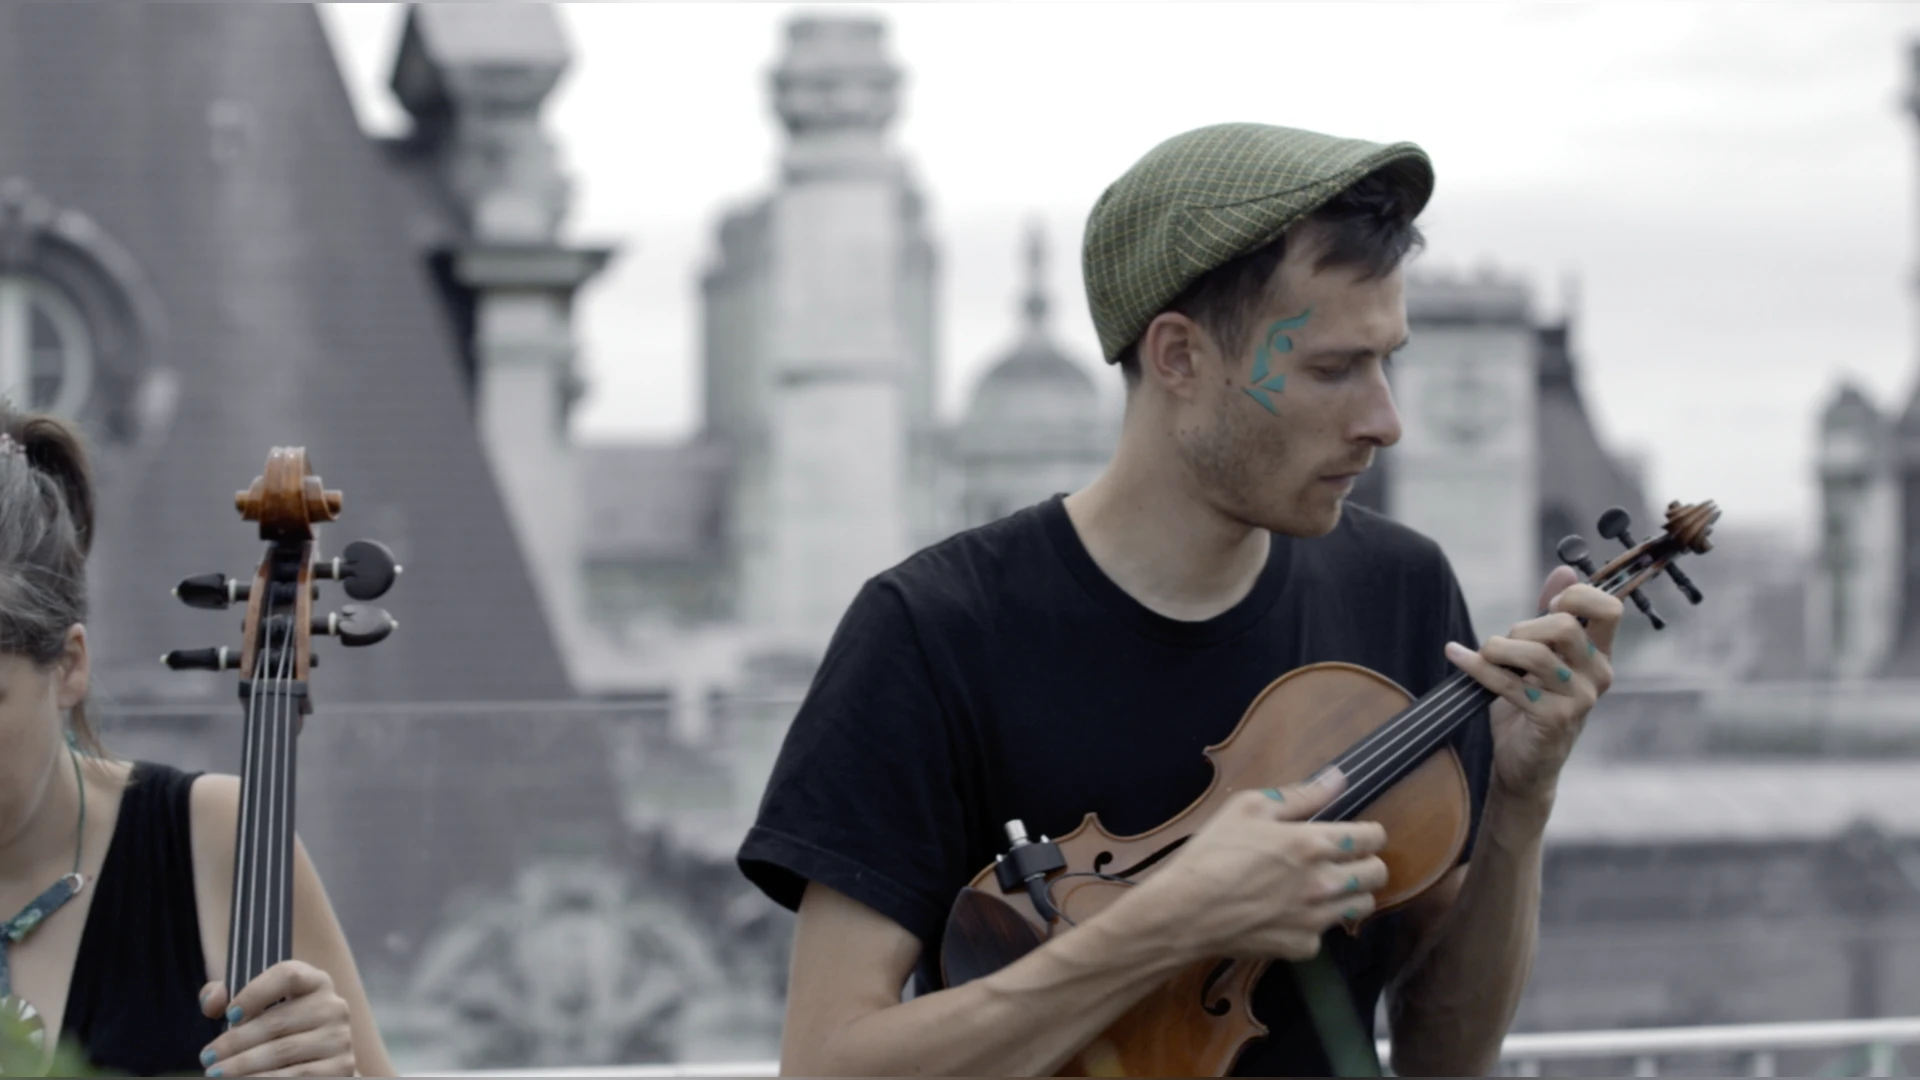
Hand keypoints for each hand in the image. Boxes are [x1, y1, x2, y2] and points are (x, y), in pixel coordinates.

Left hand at [197, 961, 355, 1076]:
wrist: (319, 1060)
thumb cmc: (280, 1029)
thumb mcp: (257, 1005)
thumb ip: (227, 995)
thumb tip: (212, 1002)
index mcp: (315, 982)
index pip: (287, 975)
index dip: (255, 993)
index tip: (229, 1015)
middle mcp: (333, 1006)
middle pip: (277, 1021)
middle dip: (235, 1042)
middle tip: (208, 1057)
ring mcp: (339, 1038)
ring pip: (283, 1052)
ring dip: (243, 1066)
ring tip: (216, 1073)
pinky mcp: (342, 1068)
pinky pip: (296, 1076)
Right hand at [1136, 768, 1387, 962]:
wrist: (1185, 912)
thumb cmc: (1212, 854)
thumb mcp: (1248, 808)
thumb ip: (1300, 795)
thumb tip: (1337, 779)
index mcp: (1313, 843)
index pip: (1372, 837)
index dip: (1371, 832)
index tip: (1361, 833)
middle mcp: (1324, 883)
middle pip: (1378, 874)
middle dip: (1368, 862)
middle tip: (1346, 859)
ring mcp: (1316, 919)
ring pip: (1362, 906)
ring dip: (1352, 893)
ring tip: (1326, 886)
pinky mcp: (1302, 946)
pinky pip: (1325, 934)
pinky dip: (1315, 923)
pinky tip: (1292, 913)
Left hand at [1443, 565, 1623, 806]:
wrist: (1523, 763)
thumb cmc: (1531, 704)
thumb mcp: (1541, 655)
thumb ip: (1550, 614)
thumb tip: (1563, 569)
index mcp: (1599, 655)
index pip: (1610, 609)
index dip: (1577, 597)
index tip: (1547, 607)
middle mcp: (1598, 676)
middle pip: (1565, 626)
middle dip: (1523, 626)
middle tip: (1506, 644)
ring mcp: (1579, 700)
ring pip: (1535, 653)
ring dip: (1497, 648)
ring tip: (1484, 655)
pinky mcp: (1553, 719)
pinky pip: (1510, 682)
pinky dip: (1477, 667)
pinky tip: (1458, 656)